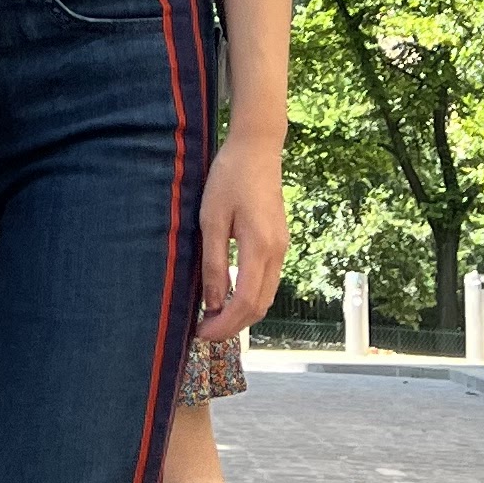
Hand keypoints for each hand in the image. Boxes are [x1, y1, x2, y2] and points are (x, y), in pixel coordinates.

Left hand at [195, 127, 284, 343]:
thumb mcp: (211, 218)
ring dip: (242, 313)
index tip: (201, 334)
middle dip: (233, 326)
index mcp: (260, 248)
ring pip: (266, 297)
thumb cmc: (229, 177)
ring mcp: (282, 248)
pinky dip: (250, 296)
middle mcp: (277, 253)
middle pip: (260, 307)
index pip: (246, 303)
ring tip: (212, 316)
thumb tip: (212, 303)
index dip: (224, 326)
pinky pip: (267, 281)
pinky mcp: (280, 242)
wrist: (257, 148)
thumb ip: (213, 263)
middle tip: (203, 330)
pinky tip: (229, 293)